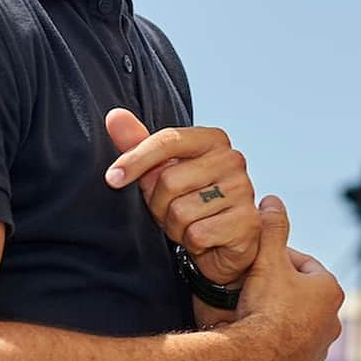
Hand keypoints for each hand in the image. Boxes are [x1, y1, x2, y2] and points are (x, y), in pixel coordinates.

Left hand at [104, 110, 259, 286]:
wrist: (223, 243)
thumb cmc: (191, 202)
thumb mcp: (161, 172)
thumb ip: (138, 143)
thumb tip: (115, 116)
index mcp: (213, 140)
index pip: (168, 140)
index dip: (135, 159)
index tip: (113, 178)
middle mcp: (233, 159)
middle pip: (169, 180)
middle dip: (159, 204)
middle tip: (171, 209)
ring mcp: (243, 189)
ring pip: (181, 211)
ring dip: (175, 226)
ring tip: (189, 223)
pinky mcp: (247, 221)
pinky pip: (197, 234)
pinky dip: (192, 243)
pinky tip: (204, 238)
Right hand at [233, 196, 343, 360]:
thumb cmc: (266, 308)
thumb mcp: (268, 259)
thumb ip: (272, 229)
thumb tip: (273, 201)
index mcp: (331, 291)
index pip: (304, 264)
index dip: (279, 258)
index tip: (259, 259)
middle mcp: (332, 321)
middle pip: (300, 294)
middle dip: (279, 287)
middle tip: (251, 284)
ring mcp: (318, 349)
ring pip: (294, 322)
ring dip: (277, 315)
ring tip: (249, 310)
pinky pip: (286, 349)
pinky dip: (272, 341)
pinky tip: (252, 337)